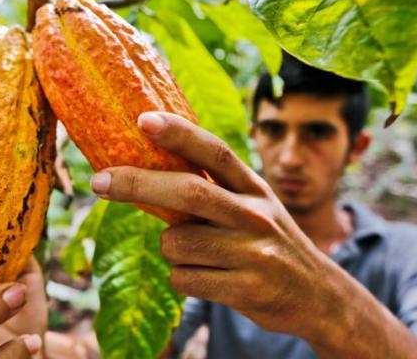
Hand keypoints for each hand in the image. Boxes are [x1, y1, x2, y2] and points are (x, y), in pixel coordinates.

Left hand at [89, 112, 344, 338]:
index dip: (179, 133)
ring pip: (176, 244)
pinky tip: (210, 279)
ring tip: (199, 256)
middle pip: (187, 192)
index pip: (215, 152)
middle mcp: (255, 215)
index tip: (142, 119)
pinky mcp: (246, 289)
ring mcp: (253, 253)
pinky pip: (183, 279)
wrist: (318, 296)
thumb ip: (213, 190)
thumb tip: (146, 169)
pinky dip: (183, 278)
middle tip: (98, 182)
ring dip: (171, 250)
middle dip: (136, 184)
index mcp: (254, 188)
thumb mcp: (254, 207)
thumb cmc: (269, 244)